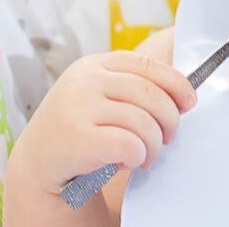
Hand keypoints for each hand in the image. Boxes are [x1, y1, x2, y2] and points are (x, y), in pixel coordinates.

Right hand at [8, 50, 196, 194]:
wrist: (38, 163)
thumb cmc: (81, 129)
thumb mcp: (101, 97)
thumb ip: (134, 89)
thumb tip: (185, 96)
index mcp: (95, 64)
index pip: (148, 65)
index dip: (176, 83)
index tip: (190, 102)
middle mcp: (85, 80)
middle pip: (151, 95)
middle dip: (169, 121)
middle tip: (167, 139)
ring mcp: (79, 106)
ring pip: (144, 122)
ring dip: (153, 145)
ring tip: (146, 156)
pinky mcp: (77, 136)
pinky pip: (130, 145)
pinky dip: (137, 156)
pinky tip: (127, 162)